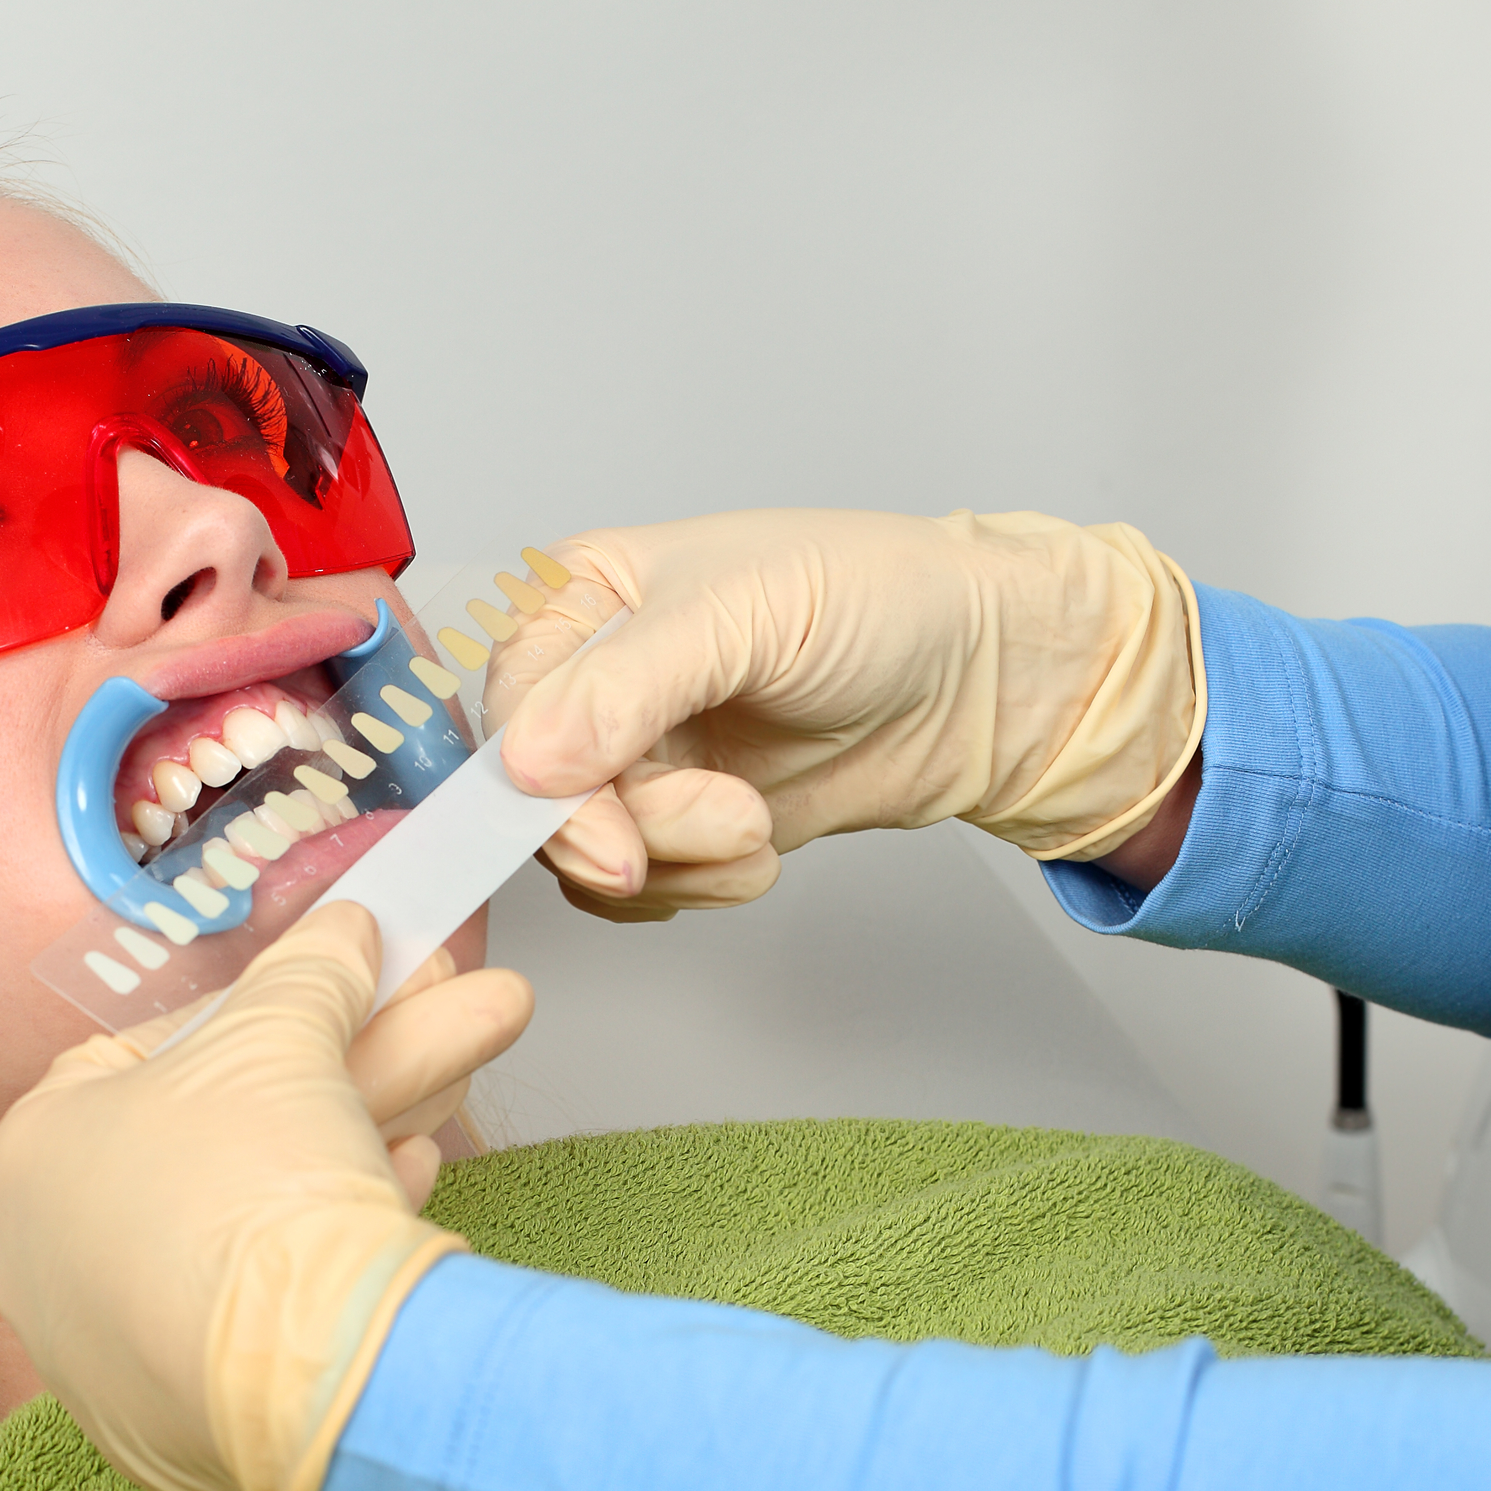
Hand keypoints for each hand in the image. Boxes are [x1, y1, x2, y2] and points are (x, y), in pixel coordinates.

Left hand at [0, 905, 530, 1490]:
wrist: (305, 1369)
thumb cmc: (254, 1183)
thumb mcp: (285, 1034)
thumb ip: (309, 973)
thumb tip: (342, 932)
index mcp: (34, 1153)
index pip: (147, 1055)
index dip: (257, 1016)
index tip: (337, 996)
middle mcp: (48, 1260)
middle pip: (222, 1134)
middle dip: (352, 1065)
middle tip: (444, 1007)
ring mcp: (110, 1354)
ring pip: (251, 1220)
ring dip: (363, 1138)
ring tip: (462, 1083)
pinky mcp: (179, 1428)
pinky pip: (257, 1308)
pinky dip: (330, 1240)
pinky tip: (407, 1183)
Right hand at [488, 510, 1205, 916]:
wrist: (981, 680)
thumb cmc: (882, 602)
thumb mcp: (747, 613)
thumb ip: (627, 686)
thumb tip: (528, 760)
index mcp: (584, 598)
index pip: (509, 708)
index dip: (544, 788)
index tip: (608, 839)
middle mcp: (595, 680)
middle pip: (541, 798)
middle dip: (635, 830)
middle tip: (728, 824)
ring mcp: (637, 758)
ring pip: (588, 856)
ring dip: (679, 862)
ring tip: (759, 824)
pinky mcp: (680, 825)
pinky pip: (640, 891)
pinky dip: (698, 887)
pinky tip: (760, 847)